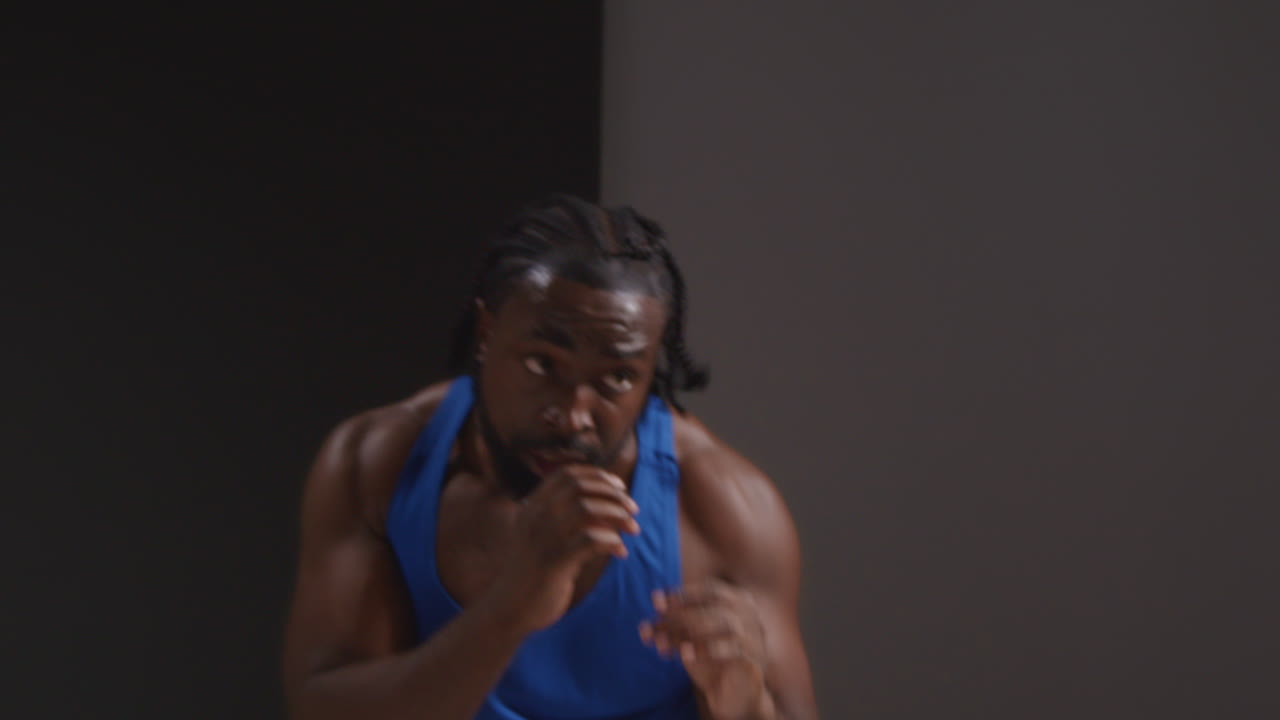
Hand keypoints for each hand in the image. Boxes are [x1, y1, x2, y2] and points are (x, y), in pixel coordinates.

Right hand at [484, 465, 639, 633]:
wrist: (509, 610)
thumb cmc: (535, 574)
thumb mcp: (546, 539)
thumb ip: (570, 521)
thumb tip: (612, 507)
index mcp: (531, 507)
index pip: (566, 475)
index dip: (597, 476)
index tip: (619, 487)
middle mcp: (534, 517)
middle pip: (579, 487)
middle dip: (613, 493)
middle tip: (633, 508)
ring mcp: (542, 538)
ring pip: (586, 508)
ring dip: (617, 515)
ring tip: (633, 528)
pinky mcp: (552, 561)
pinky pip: (590, 539)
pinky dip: (612, 541)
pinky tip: (620, 551)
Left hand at [639, 580, 775, 719]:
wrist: (732, 696)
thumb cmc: (709, 659)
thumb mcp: (687, 639)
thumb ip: (672, 623)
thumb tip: (652, 607)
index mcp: (736, 601)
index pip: (710, 588)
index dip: (683, 593)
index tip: (656, 601)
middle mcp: (749, 614)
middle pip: (714, 604)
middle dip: (680, 612)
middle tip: (654, 625)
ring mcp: (754, 635)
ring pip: (723, 623)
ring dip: (689, 631)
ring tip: (664, 643)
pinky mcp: (755, 658)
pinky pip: (733, 648)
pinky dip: (706, 648)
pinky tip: (685, 654)